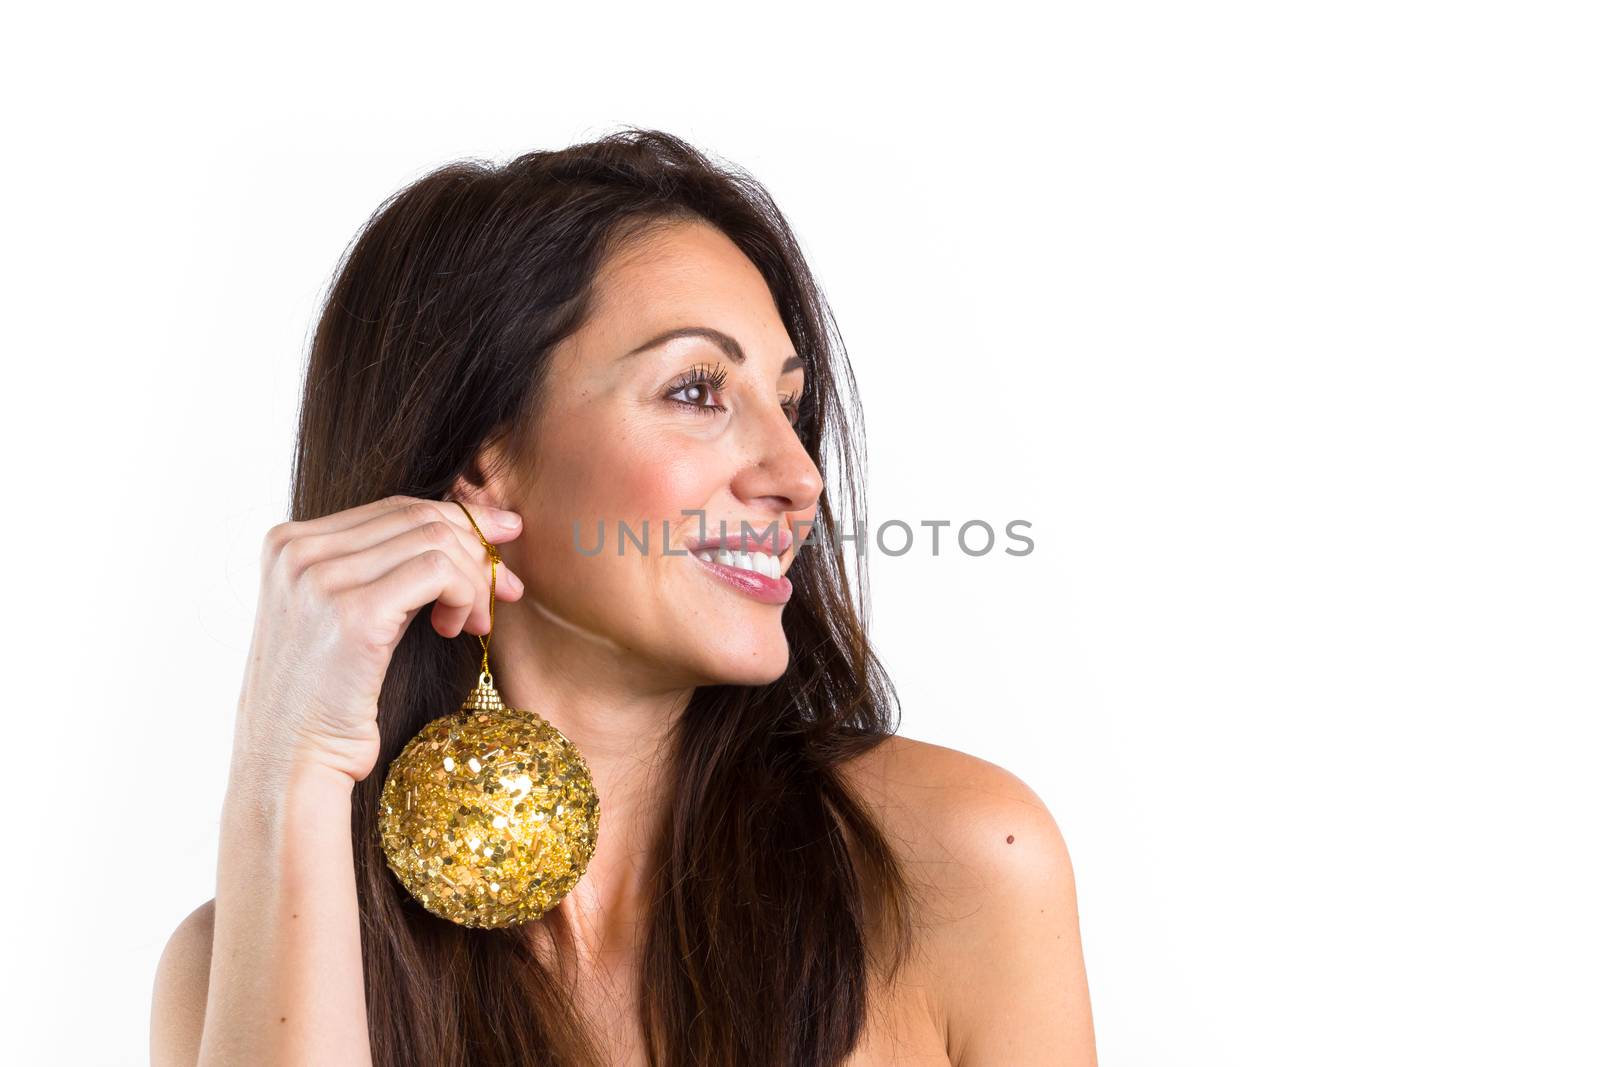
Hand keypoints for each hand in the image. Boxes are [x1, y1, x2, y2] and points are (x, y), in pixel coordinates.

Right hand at [232, 495, 525, 784]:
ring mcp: (320, 577)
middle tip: (507, 588)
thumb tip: (468, 531)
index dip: (457, 522)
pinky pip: (440, 571)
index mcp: (288, 544)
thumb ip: (382, 570)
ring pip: (436, 540)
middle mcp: (297, 550)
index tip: (499, 546)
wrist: (289, 764)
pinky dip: (466, 594)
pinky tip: (459, 629)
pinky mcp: (353, 611)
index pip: (394, 508)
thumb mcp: (345, 615)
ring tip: (474, 622)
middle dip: (477, 548)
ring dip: (475, 579)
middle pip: (418, 517)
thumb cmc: (326, 699)